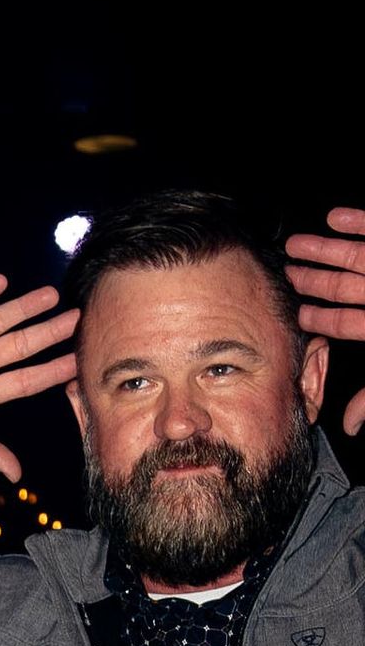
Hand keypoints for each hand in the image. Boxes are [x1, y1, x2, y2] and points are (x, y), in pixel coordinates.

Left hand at [286, 207, 364, 435]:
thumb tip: (349, 428)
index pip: (348, 323)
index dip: (321, 318)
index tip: (297, 314)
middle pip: (345, 288)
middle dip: (314, 281)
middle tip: (287, 274)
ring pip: (356, 259)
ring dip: (326, 251)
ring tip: (297, 245)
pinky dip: (359, 223)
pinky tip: (335, 217)